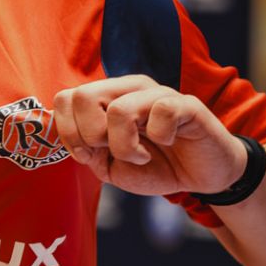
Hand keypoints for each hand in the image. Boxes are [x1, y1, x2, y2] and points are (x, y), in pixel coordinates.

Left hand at [50, 74, 248, 196]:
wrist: (200, 176)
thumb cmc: (155, 166)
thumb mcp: (111, 167)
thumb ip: (88, 151)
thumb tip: (77, 139)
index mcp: (107, 99)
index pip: (65, 99)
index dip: (68, 131)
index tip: (88, 154)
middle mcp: (129, 90)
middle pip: (82, 96)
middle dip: (90, 136)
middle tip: (112, 151)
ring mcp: (157, 94)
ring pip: (118, 109)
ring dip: (124, 145)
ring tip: (140, 155)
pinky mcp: (186, 104)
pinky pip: (161, 111)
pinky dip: (159, 136)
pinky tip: (168, 142)